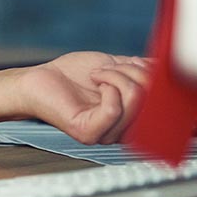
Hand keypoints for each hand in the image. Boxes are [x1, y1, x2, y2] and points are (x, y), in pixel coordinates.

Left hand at [16, 52, 149, 143]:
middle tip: (108, 67)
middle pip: (149, 100)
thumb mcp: (113, 68)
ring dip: (117, 76)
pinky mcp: (88, 133)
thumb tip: (159, 68)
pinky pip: (113, 110)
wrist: (38, 79)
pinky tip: (95, 82)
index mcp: (131, 119)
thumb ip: (138, 70)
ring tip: (98, 74)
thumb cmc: (72, 75)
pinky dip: (108, 87)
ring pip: (134, 101)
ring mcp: (106, 134)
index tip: (134, 62)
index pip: (159, 103)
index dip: (152, 77)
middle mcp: (122, 131)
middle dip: (133, 73)